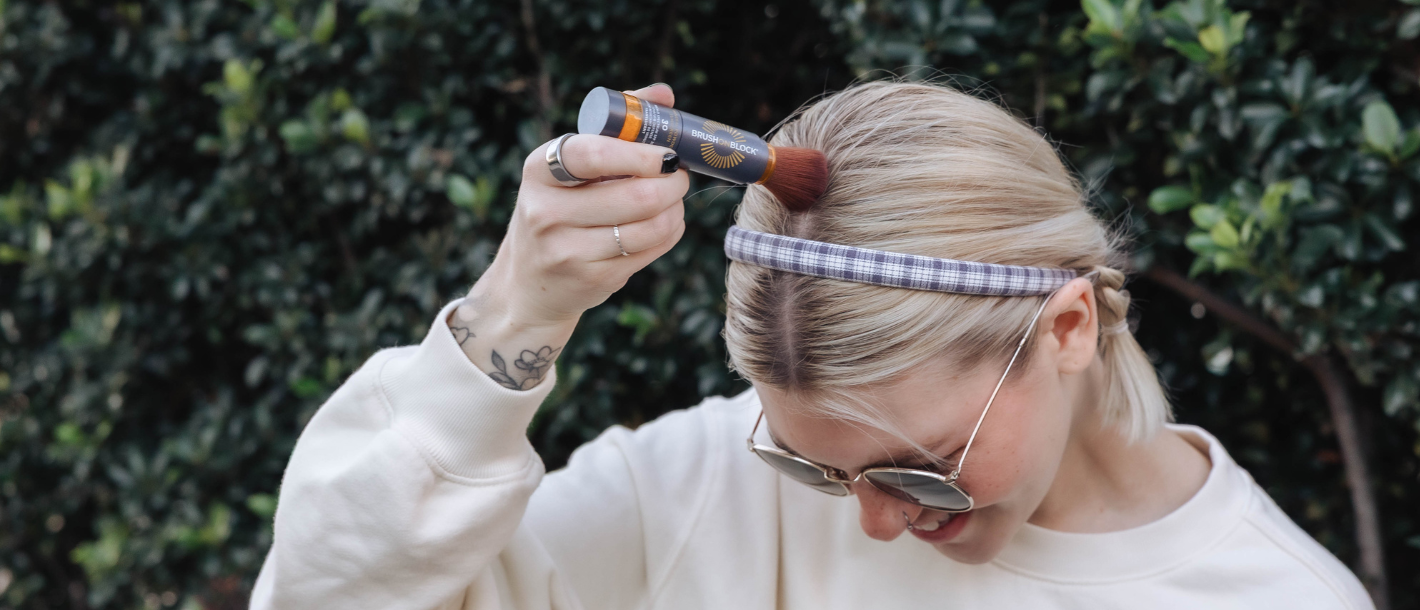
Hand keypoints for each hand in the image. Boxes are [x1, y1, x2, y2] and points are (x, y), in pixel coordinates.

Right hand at [450, 84, 687, 389]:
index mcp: (539, 170)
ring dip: (674, 210)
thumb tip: (663, 94)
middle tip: (679, 175)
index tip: (666, 153)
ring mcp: (566, 251)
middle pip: (635, 196)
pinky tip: (663, 224)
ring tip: (672, 200)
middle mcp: (545, 212)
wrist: (529, 280)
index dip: (638, 153)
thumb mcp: (572, 166)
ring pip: (649, 226)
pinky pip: (649, 251)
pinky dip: (668, 233)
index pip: (591, 154)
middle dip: (672, 183)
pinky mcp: (591, 280)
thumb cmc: (561, 207)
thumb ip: (617, 126)